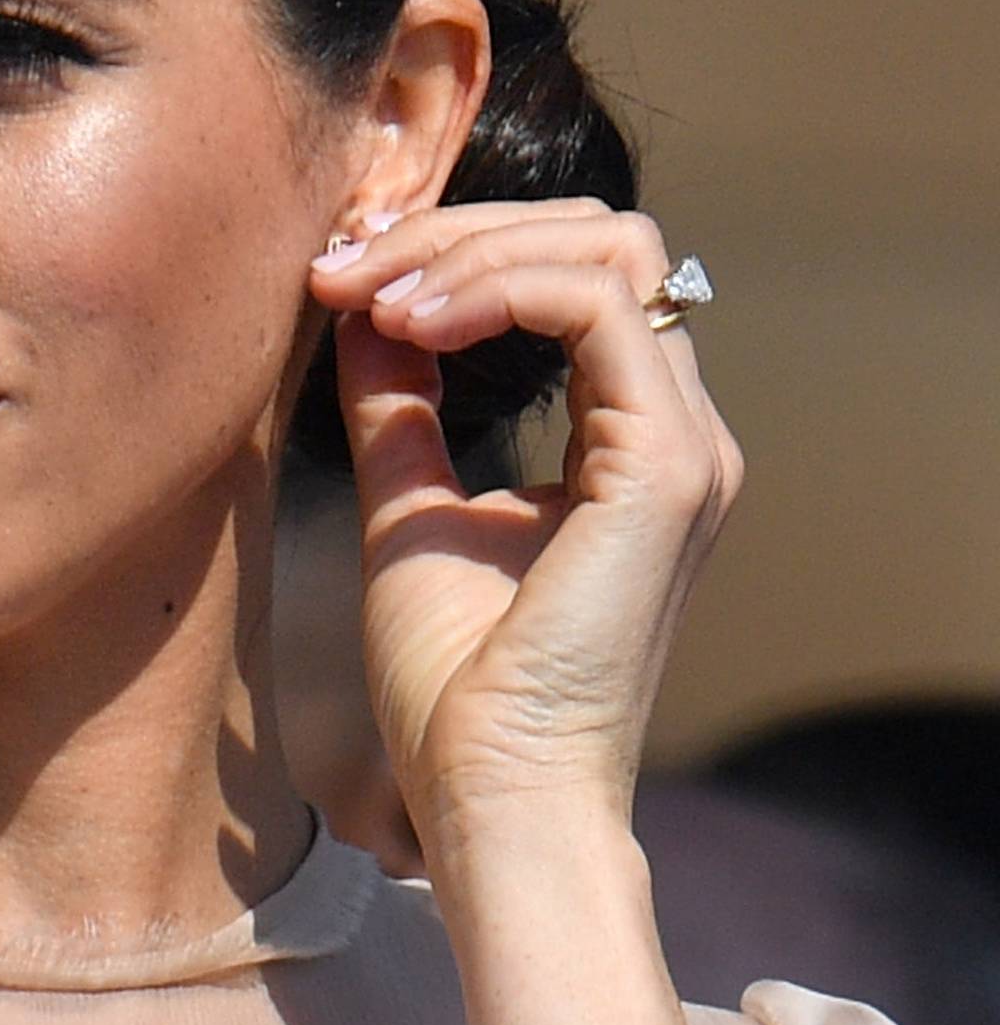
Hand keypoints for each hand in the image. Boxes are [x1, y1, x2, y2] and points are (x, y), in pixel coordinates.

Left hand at [307, 200, 740, 854]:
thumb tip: (363, 306)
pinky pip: (597, 305)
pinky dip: (494, 290)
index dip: (457, 248)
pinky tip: (410, 327)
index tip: (342, 275)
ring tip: (370, 297)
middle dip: (459, 231)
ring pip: (604, 252)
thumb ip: (400, 405)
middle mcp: (674, 431)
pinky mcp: (665, 467)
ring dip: (467, 251)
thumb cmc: (455, 682)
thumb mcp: (410, 507)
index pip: (574, 273)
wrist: (490, 794)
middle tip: (346, 267)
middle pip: (599, 239)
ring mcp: (682, 446)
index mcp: (629, 440)